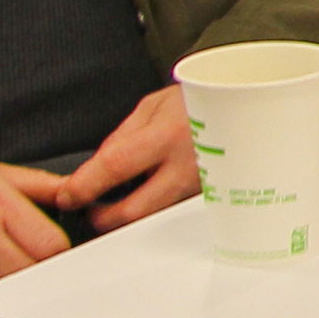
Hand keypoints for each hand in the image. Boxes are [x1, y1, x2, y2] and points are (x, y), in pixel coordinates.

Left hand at [45, 88, 197, 230]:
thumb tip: (95, 169)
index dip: (83, 186)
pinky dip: (154, 209)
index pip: (114, 167)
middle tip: (89, 210)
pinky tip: (149, 195)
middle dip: (102, 218)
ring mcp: (202, 188)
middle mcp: (188, 166)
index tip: (67, 196)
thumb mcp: (154, 105)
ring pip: (153, 218)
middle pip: (133, 212)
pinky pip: (173, 212)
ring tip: (119, 199)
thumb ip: (122, 137)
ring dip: (128, 214)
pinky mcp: (211, 199)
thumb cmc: (205, 98)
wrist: (251, 104)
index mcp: (169, 135)